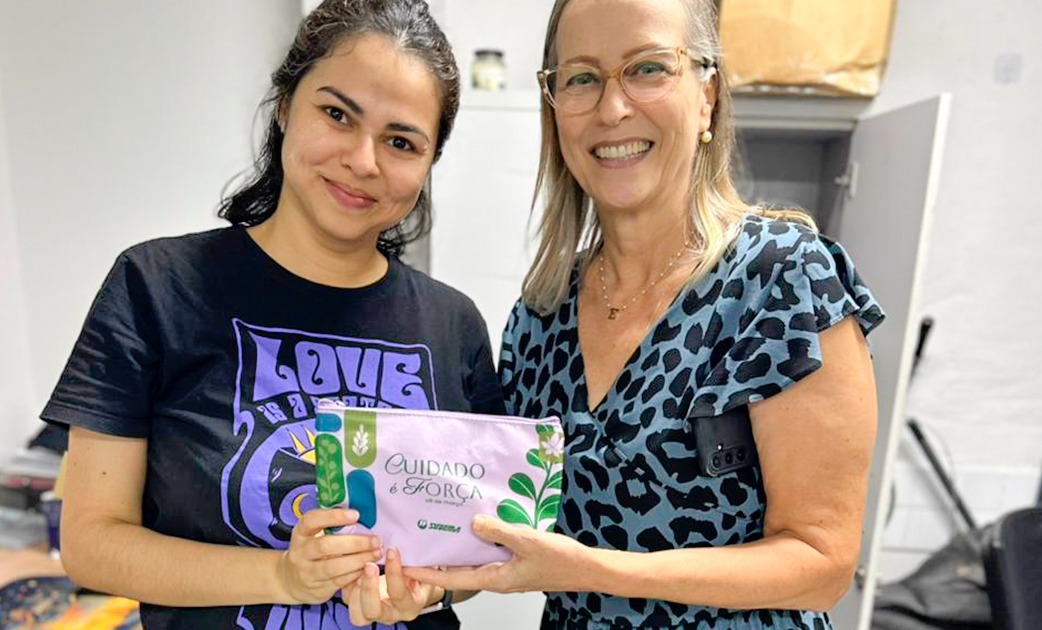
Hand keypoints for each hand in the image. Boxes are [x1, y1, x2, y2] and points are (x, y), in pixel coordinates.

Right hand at [277, 508, 381, 604]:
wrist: (290, 581)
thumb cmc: (311, 551)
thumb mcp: (313, 535)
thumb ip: (332, 527)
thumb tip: (361, 516)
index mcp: (301, 533)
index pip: (312, 520)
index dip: (333, 516)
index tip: (356, 515)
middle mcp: (301, 553)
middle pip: (326, 545)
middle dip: (355, 542)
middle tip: (375, 540)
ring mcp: (307, 573)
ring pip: (334, 567)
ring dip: (359, 560)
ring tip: (376, 554)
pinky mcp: (317, 589)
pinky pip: (339, 581)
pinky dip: (356, 574)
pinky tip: (369, 568)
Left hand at [342, 547, 438, 624]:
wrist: (416, 588)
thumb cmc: (421, 575)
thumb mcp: (425, 569)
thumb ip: (419, 563)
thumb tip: (412, 545)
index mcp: (409, 606)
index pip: (398, 595)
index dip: (394, 573)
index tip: (392, 551)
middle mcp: (390, 614)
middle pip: (372, 611)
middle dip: (368, 587)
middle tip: (369, 565)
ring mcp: (373, 612)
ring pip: (356, 613)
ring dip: (354, 589)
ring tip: (359, 566)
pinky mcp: (359, 605)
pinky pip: (348, 600)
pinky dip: (346, 583)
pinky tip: (351, 566)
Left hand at [404, 514, 590, 593]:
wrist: (586, 568)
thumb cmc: (560, 560)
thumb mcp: (528, 541)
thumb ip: (500, 531)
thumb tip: (473, 523)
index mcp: (495, 579)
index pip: (452, 578)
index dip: (428, 573)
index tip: (405, 566)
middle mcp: (496, 577)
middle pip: (458, 571)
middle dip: (437, 560)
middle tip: (417, 544)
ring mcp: (505, 571)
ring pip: (473, 560)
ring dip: (456, 549)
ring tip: (438, 532)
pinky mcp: (514, 562)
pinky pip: (489, 553)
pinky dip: (477, 542)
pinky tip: (475, 527)